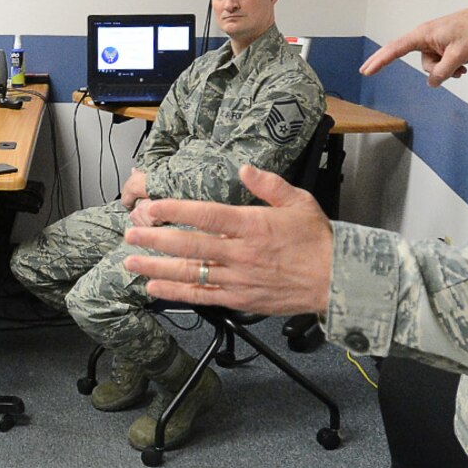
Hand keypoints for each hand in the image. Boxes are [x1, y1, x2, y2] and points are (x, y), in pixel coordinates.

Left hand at [124, 165, 332, 314]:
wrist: (338, 280)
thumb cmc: (318, 240)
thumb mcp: (299, 202)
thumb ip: (268, 184)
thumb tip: (244, 168)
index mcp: (253, 225)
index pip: (207, 216)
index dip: (176, 210)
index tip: (153, 206)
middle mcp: (241, 253)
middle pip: (190, 245)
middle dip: (156, 239)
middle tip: (130, 234)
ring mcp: (238, 279)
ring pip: (190, 273)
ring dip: (158, 267)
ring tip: (131, 261)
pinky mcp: (239, 300)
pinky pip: (203, 296)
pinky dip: (177, 292)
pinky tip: (155, 286)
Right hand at [360, 6, 467, 85]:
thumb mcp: (457, 55)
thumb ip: (442, 71)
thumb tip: (432, 82)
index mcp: (423, 34)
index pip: (396, 48)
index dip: (380, 60)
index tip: (367, 69)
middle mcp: (425, 37)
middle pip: (407, 56)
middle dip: (392, 63)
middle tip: (367, 71)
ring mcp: (433, 41)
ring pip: (429, 64)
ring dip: (444, 69)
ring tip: (461, 66)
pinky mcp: (442, 45)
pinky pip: (439, 62)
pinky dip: (448, 67)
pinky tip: (462, 66)